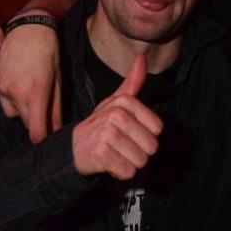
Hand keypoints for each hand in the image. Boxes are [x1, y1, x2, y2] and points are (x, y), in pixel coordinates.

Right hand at [0, 14, 61, 142]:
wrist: (28, 29)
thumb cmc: (49, 53)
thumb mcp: (57, 81)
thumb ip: (56, 108)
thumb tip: (57, 130)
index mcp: (35, 94)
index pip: (36, 130)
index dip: (42, 139)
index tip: (48, 141)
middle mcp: (16, 93)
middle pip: (26, 122)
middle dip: (36, 121)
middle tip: (47, 111)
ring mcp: (3, 88)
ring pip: (14, 113)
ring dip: (23, 110)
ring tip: (33, 92)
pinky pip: (5, 101)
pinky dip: (13, 99)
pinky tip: (22, 84)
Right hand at [72, 54, 161, 179]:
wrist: (72, 148)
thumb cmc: (99, 126)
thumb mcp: (115, 102)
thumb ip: (132, 83)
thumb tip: (142, 58)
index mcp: (124, 102)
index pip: (158, 128)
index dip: (146, 135)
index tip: (130, 133)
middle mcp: (116, 115)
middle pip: (152, 146)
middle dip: (139, 152)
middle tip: (122, 147)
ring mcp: (107, 134)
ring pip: (141, 160)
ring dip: (130, 163)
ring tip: (115, 154)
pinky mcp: (101, 154)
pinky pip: (128, 171)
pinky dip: (120, 173)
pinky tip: (108, 164)